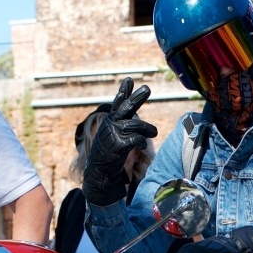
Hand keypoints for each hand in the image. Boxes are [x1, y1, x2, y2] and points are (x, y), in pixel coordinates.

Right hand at [83, 77, 157, 205]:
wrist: (99, 172)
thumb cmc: (109, 153)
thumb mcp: (114, 135)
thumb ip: (123, 124)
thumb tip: (134, 116)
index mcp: (110, 121)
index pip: (118, 103)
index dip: (124, 91)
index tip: (129, 80)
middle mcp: (111, 124)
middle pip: (127, 107)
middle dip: (138, 97)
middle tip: (147, 88)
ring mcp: (114, 134)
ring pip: (137, 125)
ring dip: (148, 129)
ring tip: (154, 132)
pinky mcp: (118, 145)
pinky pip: (136, 140)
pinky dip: (141, 141)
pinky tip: (142, 145)